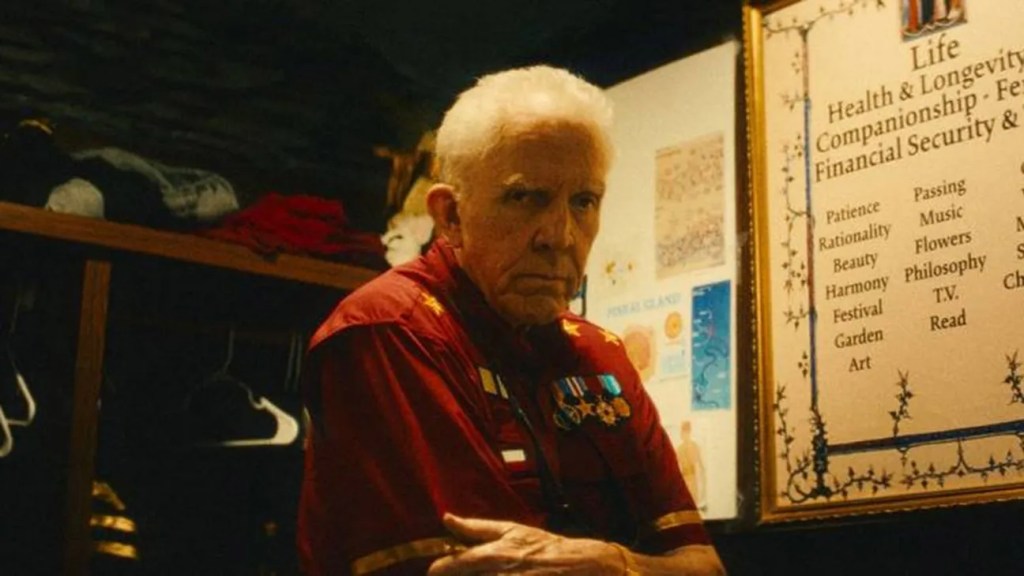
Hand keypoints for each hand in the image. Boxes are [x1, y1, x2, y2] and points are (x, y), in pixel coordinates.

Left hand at [427, 513, 622, 574]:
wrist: (586, 567)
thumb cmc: (546, 548)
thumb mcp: (513, 531)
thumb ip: (476, 528)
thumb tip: (446, 518)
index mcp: (493, 554)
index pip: (447, 567)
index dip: (438, 571)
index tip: (436, 573)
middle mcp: (498, 574)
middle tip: (472, 574)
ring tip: (491, 575)